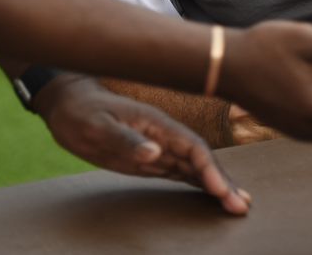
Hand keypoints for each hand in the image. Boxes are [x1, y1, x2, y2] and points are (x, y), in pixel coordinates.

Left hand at [35, 74, 249, 214]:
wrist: (70, 105)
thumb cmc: (82, 112)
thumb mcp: (97, 126)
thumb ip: (126, 139)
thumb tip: (154, 154)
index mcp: (159, 125)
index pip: (194, 148)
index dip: (210, 169)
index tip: (220, 190)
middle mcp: (166, 137)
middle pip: (202, 160)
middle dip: (223, 182)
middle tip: (241, 205)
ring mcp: (161, 148)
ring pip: (196, 168)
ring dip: (216, 185)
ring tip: (237, 204)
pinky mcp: (151, 160)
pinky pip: (182, 173)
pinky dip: (200, 184)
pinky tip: (213, 194)